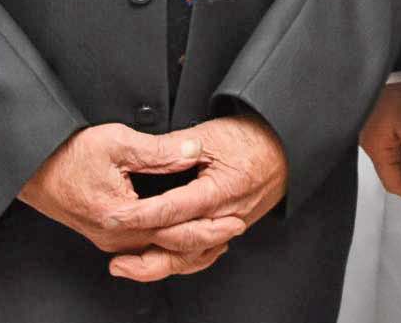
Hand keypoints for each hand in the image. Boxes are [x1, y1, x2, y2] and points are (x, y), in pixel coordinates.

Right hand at [19, 122, 242, 274]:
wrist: (34, 168)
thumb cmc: (70, 153)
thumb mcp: (118, 142)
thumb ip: (160, 150)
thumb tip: (194, 149)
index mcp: (121, 216)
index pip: (175, 227)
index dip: (208, 224)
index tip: (233, 218)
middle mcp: (116, 237)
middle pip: (170, 247)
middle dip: (206, 240)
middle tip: (236, 227)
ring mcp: (110, 240)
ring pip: (158, 253)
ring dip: (190, 247)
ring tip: (219, 238)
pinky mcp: (107, 236)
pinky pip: (145, 249)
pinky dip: (169, 247)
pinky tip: (184, 237)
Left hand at [106, 114, 287, 281]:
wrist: (285, 146)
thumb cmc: (251, 136)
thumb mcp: (210, 134)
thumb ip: (177, 146)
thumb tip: (146, 155)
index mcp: (219, 190)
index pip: (172, 211)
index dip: (141, 217)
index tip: (116, 219)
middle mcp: (225, 215)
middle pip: (180, 245)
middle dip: (145, 254)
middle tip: (115, 258)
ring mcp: (231, 225)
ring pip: (192, 257)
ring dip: (159, 266)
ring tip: (128, 267)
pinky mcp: (233, 227)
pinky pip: (205, 254)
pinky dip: (183, 262)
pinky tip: (163, 261)